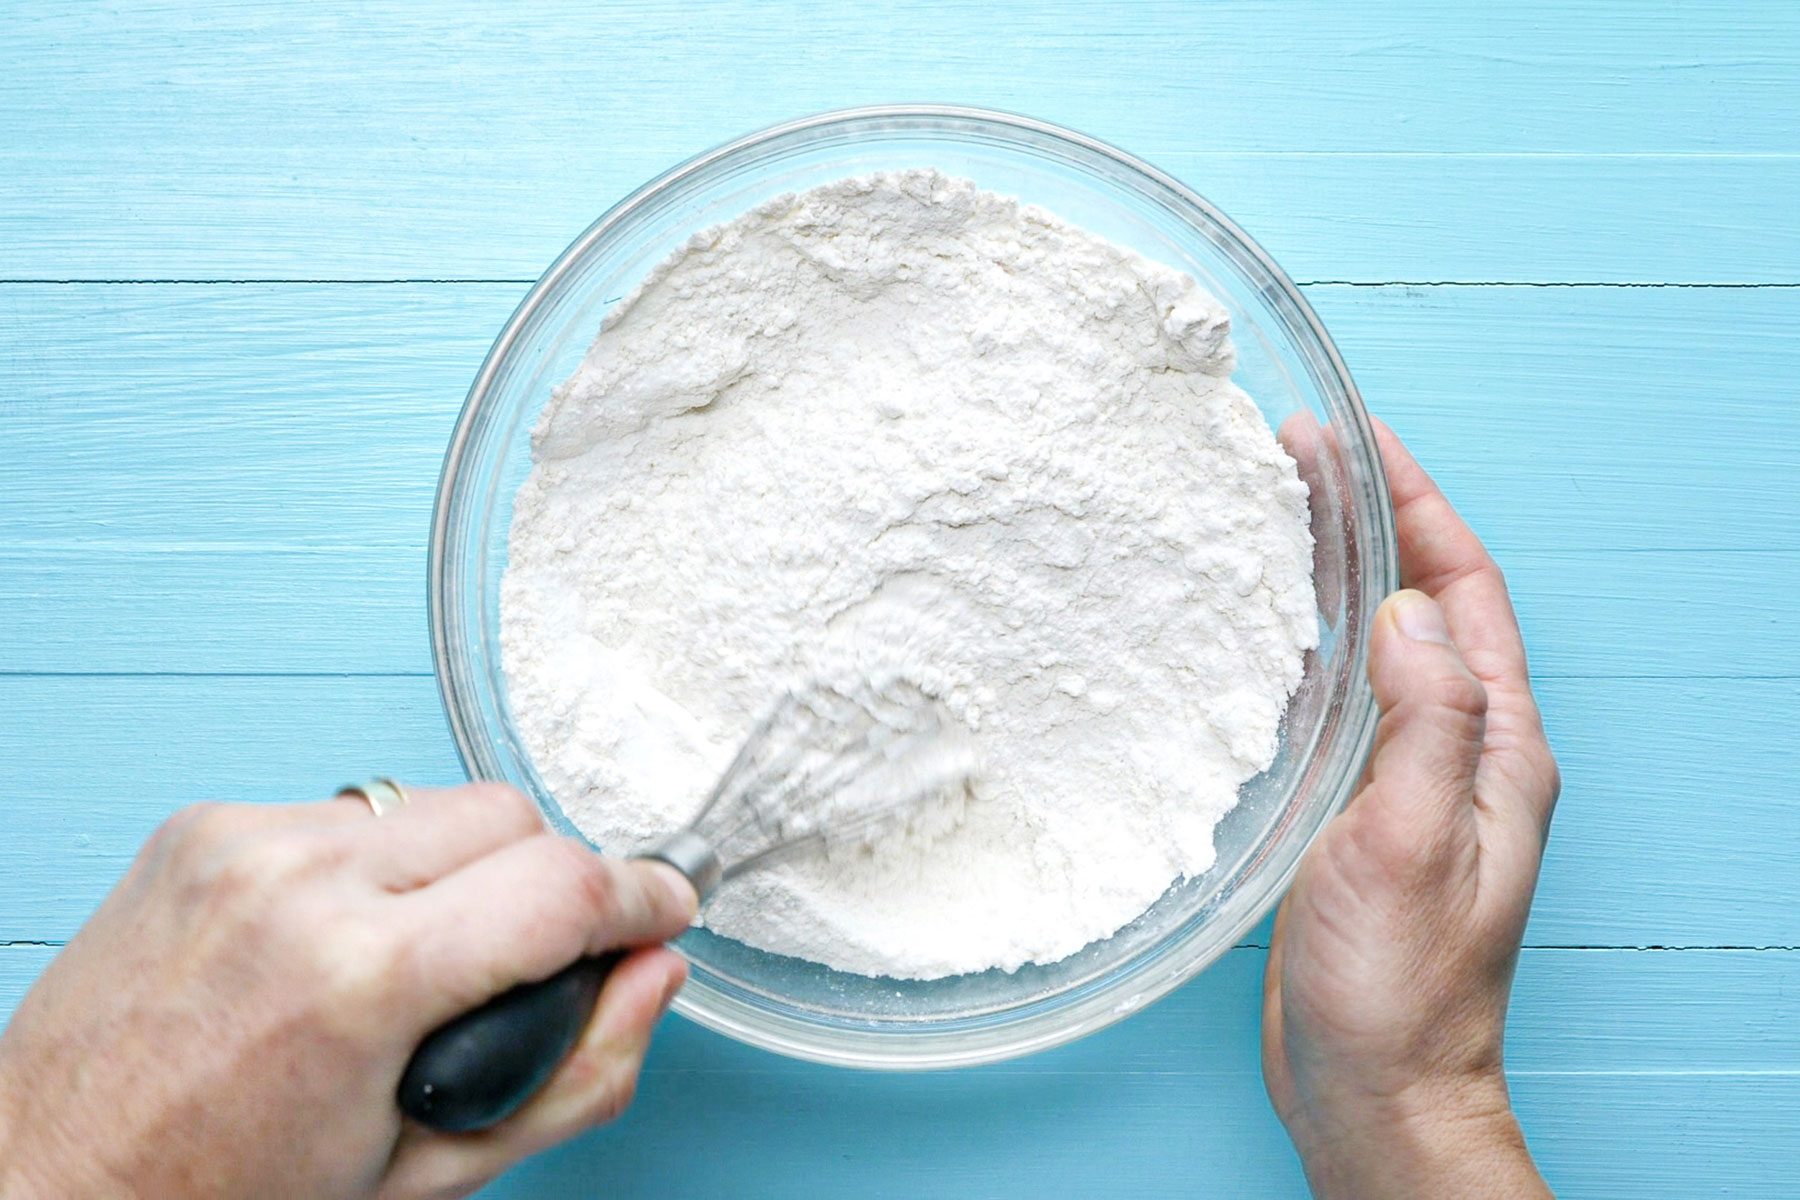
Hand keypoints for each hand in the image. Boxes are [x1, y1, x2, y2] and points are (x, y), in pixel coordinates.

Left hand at [0, 784, 695, 1199]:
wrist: (48, 1179)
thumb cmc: (224, 1196)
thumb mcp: (433, 1173)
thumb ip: (579, 1074)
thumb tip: (653, 977)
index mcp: (360, 978)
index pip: (566, 886)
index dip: (644, 897)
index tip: (666, 908)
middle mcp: (299, 879)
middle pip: (512, 815)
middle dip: (550, 881)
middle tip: (534, 956)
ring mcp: (242, 838)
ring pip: (435, 801)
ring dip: (464, 865)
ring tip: (431, 952)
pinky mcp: (204, 821)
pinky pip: (352, 809)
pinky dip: (380, 860)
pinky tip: (352, 930)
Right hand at [1263, 422, 1560, 1197]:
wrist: (1375, 1085)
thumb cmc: (1402, 983)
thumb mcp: (1415, 840)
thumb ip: (1426, 720)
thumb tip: (1408, 609)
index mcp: (1494, 746)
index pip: (1466, 590)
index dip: (1418, 505)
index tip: (1362, 438)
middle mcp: (1456, 749)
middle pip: (1418, 600)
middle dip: (1366, 518)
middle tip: (1296, 454)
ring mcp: (1403, 777)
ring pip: (1370, 641)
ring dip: (1329, 570)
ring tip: (1270, 511)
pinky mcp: (1353, 809)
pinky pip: (1332, 697)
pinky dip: (1297, 643)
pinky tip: (1254, 626)